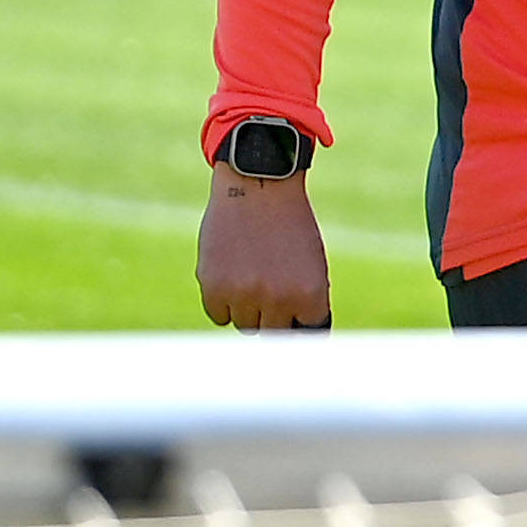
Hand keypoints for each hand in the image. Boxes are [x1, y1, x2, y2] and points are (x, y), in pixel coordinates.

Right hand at [196, 170, 334, 330]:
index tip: (292, 310)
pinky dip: (222, 302)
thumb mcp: (311, 266)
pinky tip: (230, 275)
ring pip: (246, 325)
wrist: (258, 187)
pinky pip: (219, 316)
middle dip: (272, 315)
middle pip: (273, 332)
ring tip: (250, 273)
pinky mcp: (214, 287)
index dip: (297, 320)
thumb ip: (303, 303)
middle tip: (267, 285)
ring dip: (246, 308)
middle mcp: (280, 299)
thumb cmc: (289, 227)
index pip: (306, 333)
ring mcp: (245, 294)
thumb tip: (289, 338)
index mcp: (312, 295)